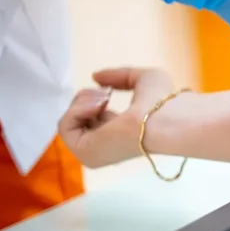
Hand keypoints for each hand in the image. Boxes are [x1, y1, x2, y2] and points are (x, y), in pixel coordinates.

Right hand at [58, 68, 174, 167]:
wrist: (165, 119)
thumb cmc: (163, 101)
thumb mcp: (142, 79)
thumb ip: (119, 76)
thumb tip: (96, 76)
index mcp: (120, 135)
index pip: (93, 117)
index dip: (95, 99)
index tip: (109, 91)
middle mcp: (104, 148)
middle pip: (77, 118)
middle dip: (86, 98)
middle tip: (106, 94)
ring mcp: (93, 153)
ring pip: (68, 121)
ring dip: (81, 101)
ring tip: (104, 98)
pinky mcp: (84, 152)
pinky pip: (64, 126)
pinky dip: (76, 110)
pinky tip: (98, 105)